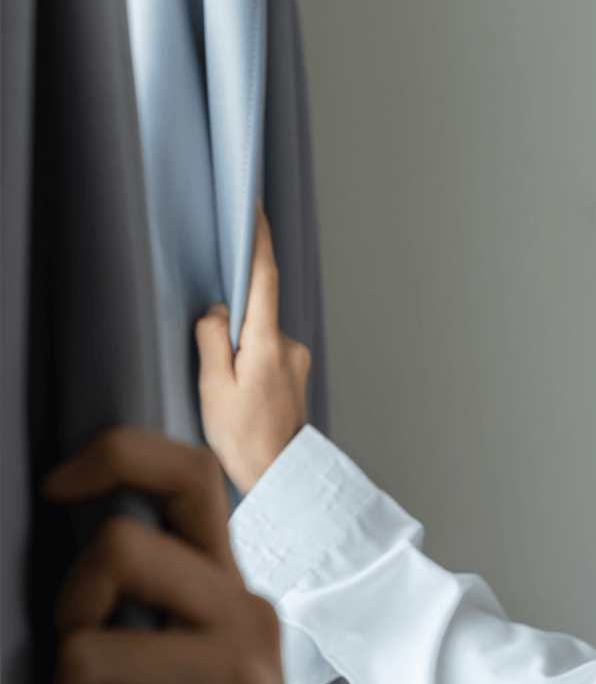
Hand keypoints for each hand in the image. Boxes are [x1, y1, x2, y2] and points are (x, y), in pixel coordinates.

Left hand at [46, 429, 326, 683]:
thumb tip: (69, 562)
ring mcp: (241, 678)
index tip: (56, 486)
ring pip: (91, 653)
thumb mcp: (192, 661)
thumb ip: (154, 605)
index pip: (188, 473)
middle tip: (83, 671)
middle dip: (67, 610)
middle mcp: (243, 614)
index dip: (114, 454)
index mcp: (229, 586)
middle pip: (119, 547)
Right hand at [196, 203, 310, 494]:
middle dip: (231, 326)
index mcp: (267, 342)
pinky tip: (239, 397)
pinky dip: (248, 364)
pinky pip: (265, 354)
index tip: (254, 208)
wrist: (277, 475)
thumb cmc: (243, 437)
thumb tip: (219, 311)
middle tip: (216, 364)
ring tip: (226, 395)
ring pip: (258, 337)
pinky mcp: (294, 374)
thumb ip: (213, 339)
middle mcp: (288, 345)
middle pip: (255, 312)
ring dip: (238, 353)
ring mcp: (296, 360)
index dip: (258, 240)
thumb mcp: (213, 386)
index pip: (264, 277)